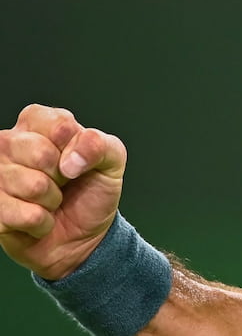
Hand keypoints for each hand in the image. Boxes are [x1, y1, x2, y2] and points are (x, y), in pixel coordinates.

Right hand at [0, 104, 126, 280]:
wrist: (81, 237)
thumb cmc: (91, 192)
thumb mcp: (112, 161)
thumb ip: (100, 146)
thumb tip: (70, 160)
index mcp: (39, 123)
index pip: (58, 124)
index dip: (75, 147)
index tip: (78, 160)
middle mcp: (10, 144)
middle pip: (39, 153)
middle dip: (62, 175)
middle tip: (63, 182)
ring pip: (32, 185)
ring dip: (52, 200)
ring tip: (51, 200)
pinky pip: (25, 214)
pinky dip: (41, 222)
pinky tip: (39, 218)